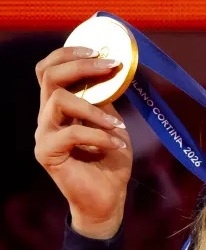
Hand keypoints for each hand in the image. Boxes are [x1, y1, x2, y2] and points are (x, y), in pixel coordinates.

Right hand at [34, 45, 132, 237]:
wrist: (108, 199)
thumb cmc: (110, 161)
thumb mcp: (112, 123)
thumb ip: (104, 100)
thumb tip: (109, 70)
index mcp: (59, 106)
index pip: (50, 69)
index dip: (69, 53)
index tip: (99, 50)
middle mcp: (47, 116)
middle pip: (48, 76)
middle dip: (80, 65)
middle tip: (109, 66)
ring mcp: (44, 134)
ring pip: (58, 100)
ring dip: (93, 107)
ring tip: (118, 123)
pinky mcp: (47, 154)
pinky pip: (70, 133)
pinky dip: (98, 135)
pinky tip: (116, 143)